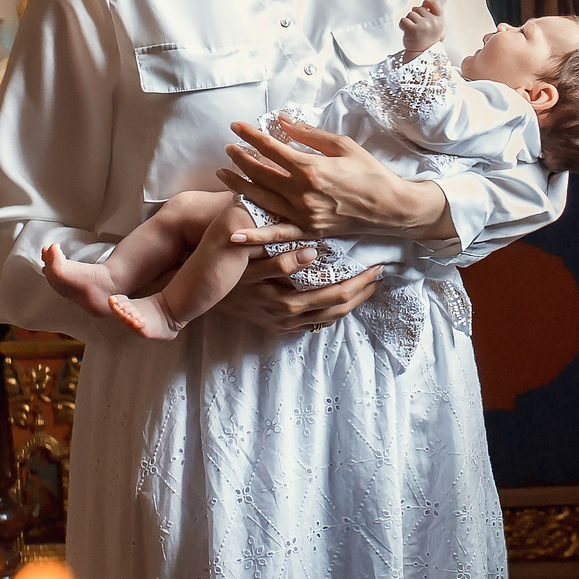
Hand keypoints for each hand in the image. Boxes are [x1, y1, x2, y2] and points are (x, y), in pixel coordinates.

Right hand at [217, 263, 384, 333]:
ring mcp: (283, 325)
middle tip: (379, 274)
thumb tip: (311, 252)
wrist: (199, 296)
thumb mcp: (249, 263)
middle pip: (336, 309)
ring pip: (327, 319)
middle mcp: (287, 318)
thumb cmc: (227, 273)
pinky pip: (313, 324)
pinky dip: (332, 313)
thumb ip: (279, 259)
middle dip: (361, 292)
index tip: (375, 266)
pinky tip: (342, 300)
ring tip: (368, 286)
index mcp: (286, 302)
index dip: (358, 282)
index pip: (334, 295)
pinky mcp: (277, 326)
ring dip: (351, 303)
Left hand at [218, 119, 406, 238]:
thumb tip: (281, 121)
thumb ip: (308, 134)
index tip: (236, 127)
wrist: (390, 207)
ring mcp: (303, 215)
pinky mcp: (309, 231)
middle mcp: (302, 193)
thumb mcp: (342, 145)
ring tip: (222, 175)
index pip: (271, 149)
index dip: (250, 136)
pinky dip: (255, 236)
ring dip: (238, 186)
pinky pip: (277, 235)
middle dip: (240, 158)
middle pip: (260, 173)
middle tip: (227, 148)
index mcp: (311, 168)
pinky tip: (235, 235)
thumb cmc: (370, 172)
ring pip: (261, 200)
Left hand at [399, 0, 444, 53]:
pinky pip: (403, 20)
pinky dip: (402, 25)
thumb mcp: (436, 29)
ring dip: (409, 21)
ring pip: (410, 14)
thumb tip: (418, 6)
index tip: (424, 4)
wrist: (422, 56)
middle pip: (420, 8)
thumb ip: (431, 16)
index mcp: (440, 21)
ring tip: (413, 31)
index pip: (436, 4)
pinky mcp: (413, 29)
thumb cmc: (427, 42)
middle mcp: (433, 22)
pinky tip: (406, 32)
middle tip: (417, 27)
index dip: (428, 1)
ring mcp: (423, 25)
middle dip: (416, 16)